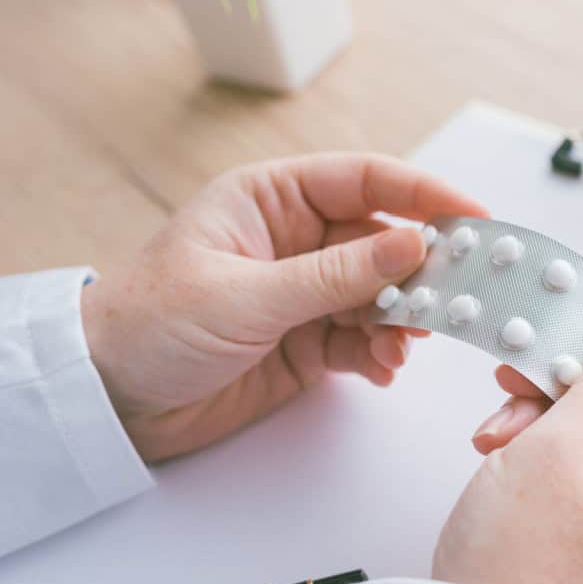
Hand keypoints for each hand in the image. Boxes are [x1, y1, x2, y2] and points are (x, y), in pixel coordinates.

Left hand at [81, 153, 486, 460]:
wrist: (107, 403)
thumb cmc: (150, 325)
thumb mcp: (246, 294)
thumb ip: (335, 275)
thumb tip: (412, 247)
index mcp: (272, 200)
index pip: (366, 181)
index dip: (424, 195)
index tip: (474, 217)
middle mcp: (295, 240)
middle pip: (383, 242)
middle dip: (421, 271)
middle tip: (457, 296)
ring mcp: (304, 293)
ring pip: (380, 296)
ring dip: (402, 321)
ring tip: (405, 345)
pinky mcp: (307, 343)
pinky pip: (363, 341)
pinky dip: (380, 355)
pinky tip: (381, 369)